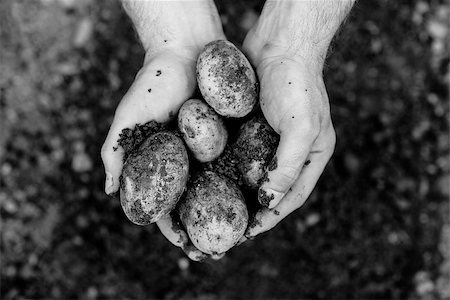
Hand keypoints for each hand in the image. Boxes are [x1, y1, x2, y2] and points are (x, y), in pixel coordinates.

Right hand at [101, 0, 224, 260]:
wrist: (184, 51)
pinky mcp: (230, 136)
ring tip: (242, 231)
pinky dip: (244, 180)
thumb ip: (114, 152)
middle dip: (205, 226)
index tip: (184, 243)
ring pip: (219, 186)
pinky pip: (238, 161)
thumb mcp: (128, 118)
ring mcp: (209, 150)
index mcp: (162, 163)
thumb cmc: (152, 83)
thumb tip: (110, 191)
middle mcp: (187, 161)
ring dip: (228, 210)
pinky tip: (255, 196)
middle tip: (218, 249)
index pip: (166, 203)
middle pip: (196, 201)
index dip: (173, 225)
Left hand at [239, 0, 353, 240]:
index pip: (292, 196)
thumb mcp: (301, 127)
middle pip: (270, 190)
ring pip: (252, 174)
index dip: (272, 217)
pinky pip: (238, 153)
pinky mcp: (250, 126)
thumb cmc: (296, 83)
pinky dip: (226, 168)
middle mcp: (291, 150)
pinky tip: (208, 178)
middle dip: (252, 210)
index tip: (249, 233)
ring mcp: (269, 138)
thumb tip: (270, 202)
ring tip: (215, 210)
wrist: (278, 43)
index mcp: (312, 155)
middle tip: (229, 229)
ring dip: (237, 192)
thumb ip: (288, 166)